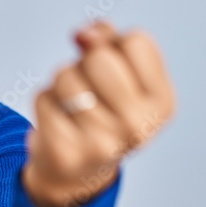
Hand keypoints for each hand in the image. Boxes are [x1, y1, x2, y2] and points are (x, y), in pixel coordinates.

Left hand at [23, 19, 176, 206]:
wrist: (75, 171)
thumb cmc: (100, 110)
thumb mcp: (118, 73)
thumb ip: (107, 40)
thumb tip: (84, 35)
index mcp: (162, 103)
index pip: (136, 41)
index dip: (116, 45)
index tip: (115, 72)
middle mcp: (139, 127)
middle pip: (98, 56)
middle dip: (84, 64)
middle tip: (89, 92)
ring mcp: (102, 144)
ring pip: (65, 75)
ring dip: (60, 84)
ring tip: (72, 109)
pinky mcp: (65, 152)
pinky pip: (43, 97)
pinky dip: (44, 103)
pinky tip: (57, 124)